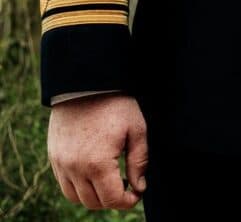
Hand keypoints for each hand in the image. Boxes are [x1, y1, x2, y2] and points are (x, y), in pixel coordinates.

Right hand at [47, 94, 147, 209]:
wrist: (85, 84)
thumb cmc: (115, 105)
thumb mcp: (137, 129)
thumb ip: (139, 161)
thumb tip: (139, 186)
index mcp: (97, 164)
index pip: (112, 199)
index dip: (128, 201)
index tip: (138, 193)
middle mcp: (74, 168)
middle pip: (93, 202)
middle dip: (113, 200)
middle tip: (127, 188)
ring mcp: (60, 164)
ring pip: (75, 197)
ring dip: (94, 196)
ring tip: (111, 182)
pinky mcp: (53, 158)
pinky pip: (64, 185)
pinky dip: (79, 187)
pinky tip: (95, 174)